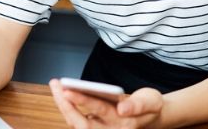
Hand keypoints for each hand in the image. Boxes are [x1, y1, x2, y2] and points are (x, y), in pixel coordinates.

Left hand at [49, 79, 163, 128]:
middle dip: (66, 104)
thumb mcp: (152, 102)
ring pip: (76, 122)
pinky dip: (66, 105)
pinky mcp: (93, 126)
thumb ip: (138, 105)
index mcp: (123, 123)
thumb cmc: (150, 107)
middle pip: (81, 122)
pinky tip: (60, 89)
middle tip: (57, 84)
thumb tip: (123, 108)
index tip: (68, 91)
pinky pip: (75, 119)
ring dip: (62, 104)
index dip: (84, 101)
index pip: (101, 111)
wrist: (150, 118)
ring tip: (55, 83)